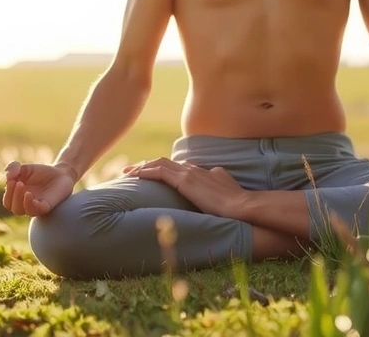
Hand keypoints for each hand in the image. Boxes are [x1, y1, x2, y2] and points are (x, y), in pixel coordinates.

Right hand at [3, 161, 77, 216]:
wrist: (60, 172)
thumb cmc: (41, 172)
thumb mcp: (25, 167)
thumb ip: (13, 168)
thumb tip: (7, 177)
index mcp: (18, 197)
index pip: (8, 202)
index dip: (7, 193)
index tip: (12, 180)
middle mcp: (26, 204)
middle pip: (13, 208)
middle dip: (13, 196)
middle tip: (18, 183)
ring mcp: (36, 206)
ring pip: (23, 211)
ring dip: (20, 201)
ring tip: (23, 188)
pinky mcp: (47, 206)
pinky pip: (36, 211)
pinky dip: (30, 205)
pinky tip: (29, 194)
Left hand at [124, 158, 245, 217]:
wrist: (241, 205)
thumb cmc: (235, 206)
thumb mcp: (224, 194)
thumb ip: (216, 189)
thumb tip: (211, 193)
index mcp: (204, 171)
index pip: (179, 167)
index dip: (164, 169)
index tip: (152, 174)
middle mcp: (194, 169)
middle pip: (166, 162)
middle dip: (147, 165)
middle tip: (131, 170)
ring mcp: (189, 173)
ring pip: (159, 164)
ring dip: (141, 167)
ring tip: (127, 172)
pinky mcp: (185, 181)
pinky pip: (159, 172)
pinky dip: (146, 172)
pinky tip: (134, 176)